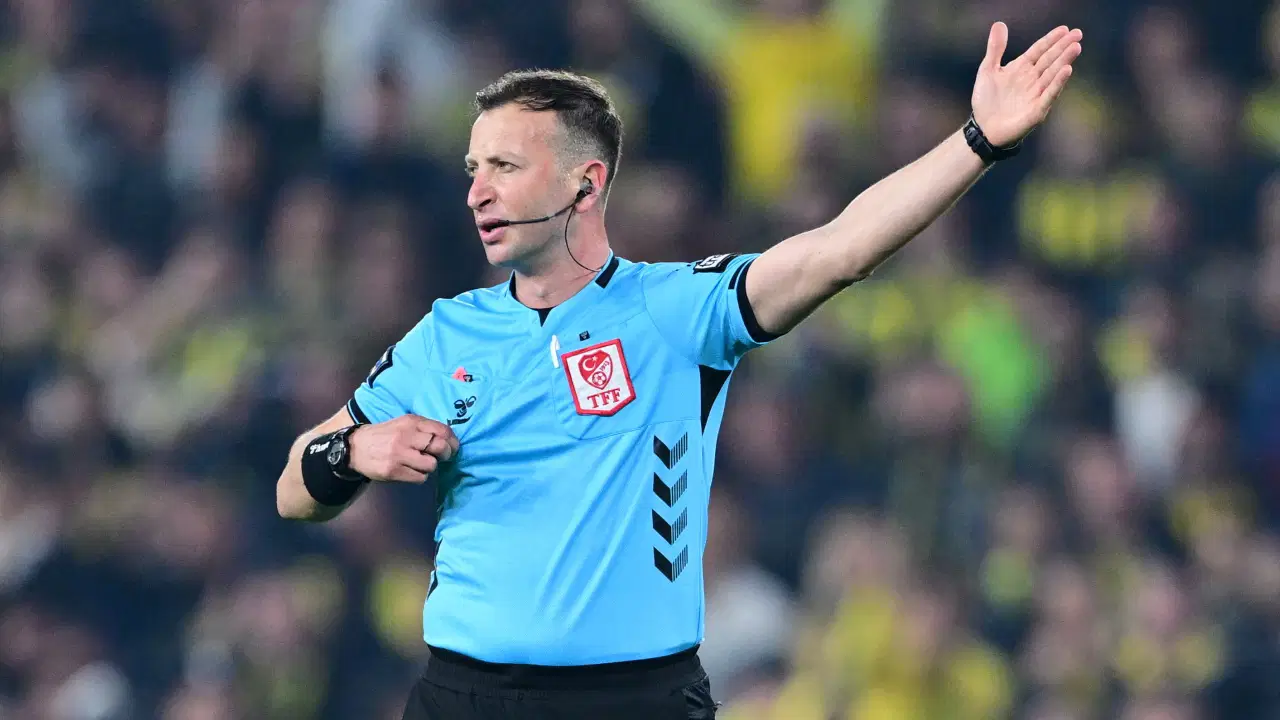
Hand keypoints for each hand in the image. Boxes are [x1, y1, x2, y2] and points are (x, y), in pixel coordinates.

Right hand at [348, 415, 458, 483]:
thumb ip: (423, 429)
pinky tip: (411, 471)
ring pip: (431, 465)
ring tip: (420, 464)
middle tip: (441, 457)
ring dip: (430, 467)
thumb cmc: (384, 435)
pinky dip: (420, 476)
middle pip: (440, 447)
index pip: (442, 430)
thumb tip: (449, 440)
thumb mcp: (403, 424)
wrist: (355, 447)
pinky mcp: (393, 470)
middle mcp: (406, 436)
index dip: (453, 441)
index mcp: (411, 422)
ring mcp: (399, 454)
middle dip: (445, 454)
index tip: (453, 447)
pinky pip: (420, 478)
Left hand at [971, 23, 1082, 146]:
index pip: (1040, 50)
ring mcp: (1036, 94)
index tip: (1065, 29)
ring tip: (1075, 48)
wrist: (983, 128)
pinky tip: (1067, 71)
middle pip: (1050, 60)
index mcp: (1022, 68)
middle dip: (1063, 47)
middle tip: (1077, 35)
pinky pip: (1049, 94)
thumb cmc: (986, 100)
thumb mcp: (987, 70)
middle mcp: (1032, 80)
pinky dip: (1057, 83)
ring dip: (1064, 61)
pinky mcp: (1037, 110)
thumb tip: (999, 24)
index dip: (1051, 40)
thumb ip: (995, 49)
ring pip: (1052, 75)